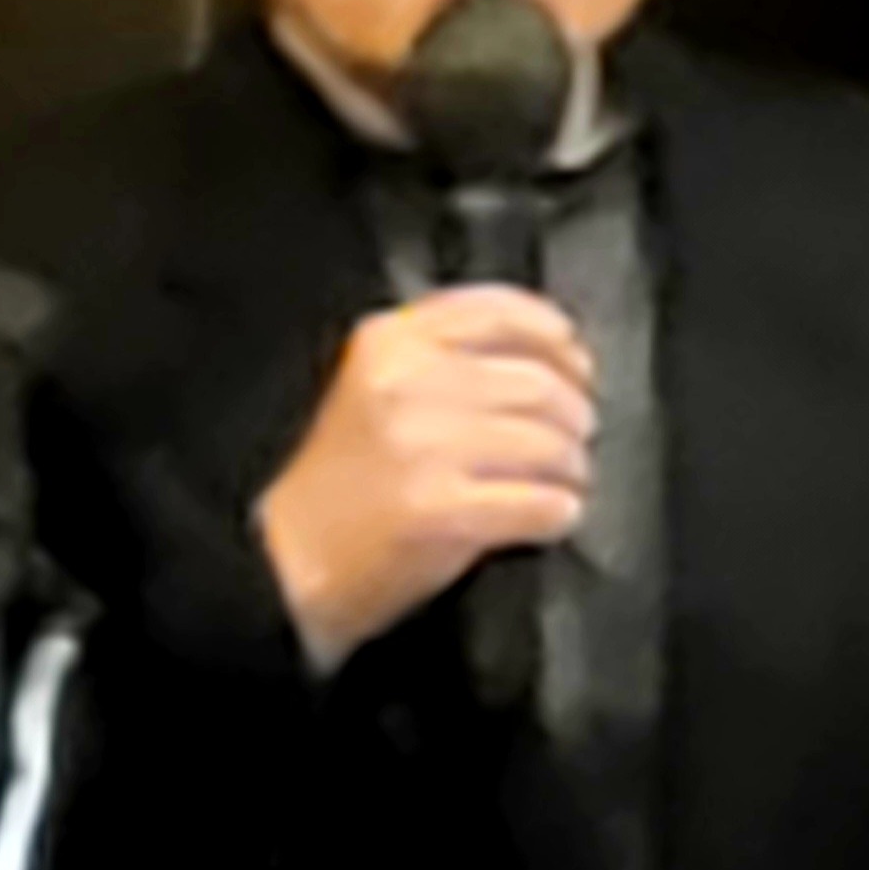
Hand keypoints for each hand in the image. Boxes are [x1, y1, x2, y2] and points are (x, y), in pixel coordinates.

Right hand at [254, 284, 594, 671]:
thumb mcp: (378, 382)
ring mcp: (423, 446)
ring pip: (546, 443)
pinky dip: (559, 511)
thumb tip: (551, 353)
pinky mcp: (439, 510)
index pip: (500, 311)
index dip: (554, 336)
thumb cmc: (347, 472)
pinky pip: (537, 504)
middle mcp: (408, 382)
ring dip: (572, 466)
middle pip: (536, 382)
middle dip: (574, 413)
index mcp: (391, 338)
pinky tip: (556, 515)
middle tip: (579, 435)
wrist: (290, 558)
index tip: (578, 361)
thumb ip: (446, 353)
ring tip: (569, 479)